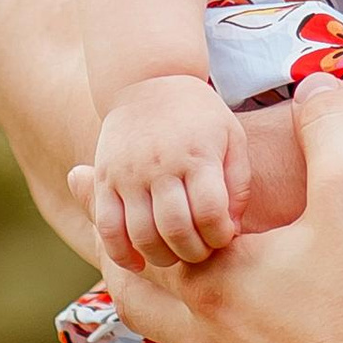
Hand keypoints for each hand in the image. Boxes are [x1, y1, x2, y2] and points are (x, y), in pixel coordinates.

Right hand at [81, 74, 250, 269]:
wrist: (148, 79)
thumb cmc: (199, 115)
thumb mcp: (232, 136)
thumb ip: (238, 183)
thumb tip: (231, 229)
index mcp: (198, 155)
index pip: (211, 212)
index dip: (220, 236)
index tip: (224, 237)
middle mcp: (161, 165)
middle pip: (176, 229)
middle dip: (194, 253)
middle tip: (201, 252)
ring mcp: (128, 173)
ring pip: (141, 234)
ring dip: (162, 258)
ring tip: (175, 255)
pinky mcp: (104, 178)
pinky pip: (107, 226)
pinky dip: (120, 253)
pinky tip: (137, 263)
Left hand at [124, 85, 342, 342]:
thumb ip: (330, 129)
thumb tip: (319, 83)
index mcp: (217, 285)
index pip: (142, 236)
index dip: (112, 202)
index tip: (81, 178)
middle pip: (142, 306)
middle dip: (125, 271)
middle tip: (110, 251)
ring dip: (184, 330)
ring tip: (191, 311)